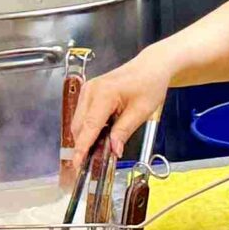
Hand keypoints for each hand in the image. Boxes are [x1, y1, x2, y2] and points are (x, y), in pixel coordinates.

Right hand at [65, 48, 175, 172]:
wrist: (151, 66)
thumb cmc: (150, 84)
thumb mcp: (141, 111)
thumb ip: (124, 131)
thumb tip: (113, 150)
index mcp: (104, 94)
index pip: (89, 126)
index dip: (82, 147)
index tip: (77, 163)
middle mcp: (91, 90)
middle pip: (79, 126)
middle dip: (84, 144)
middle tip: (95, 160)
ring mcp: (88, 90)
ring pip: (79, 122)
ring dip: (86, 136)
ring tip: (102, 146)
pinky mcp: (89, 92)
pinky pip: (83, 115)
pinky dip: (89, 127)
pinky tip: (103, 132)